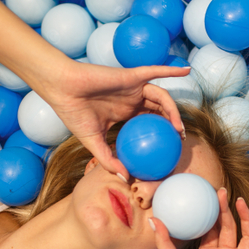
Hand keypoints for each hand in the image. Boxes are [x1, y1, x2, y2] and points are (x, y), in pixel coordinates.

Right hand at [39, 61, 191, 179]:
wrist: (62, 89)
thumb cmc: (73, 113)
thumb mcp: (92, 141)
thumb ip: (108, 159)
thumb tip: (125, 179)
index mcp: (124, 113)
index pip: (148, 123)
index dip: (160, 134)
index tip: (168, 150)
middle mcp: (131, 100)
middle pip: (159, 111)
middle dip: (172, 124)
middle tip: (180, 140)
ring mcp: (133, 88)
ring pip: (160, 98)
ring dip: (173, 111)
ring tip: (179, 128)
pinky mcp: (132, 76)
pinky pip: (155, 71)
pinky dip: (171, 70)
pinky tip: (186, 71)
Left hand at [150, 189, 248, 248]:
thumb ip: (166, 243)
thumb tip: (155, 220)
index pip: (208, 230)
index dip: (208, 214)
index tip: (206, 197)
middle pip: (226, 228)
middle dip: (224, 210)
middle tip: (220, 191)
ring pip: (245, 235)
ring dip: (245, 219)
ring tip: (240, 201)